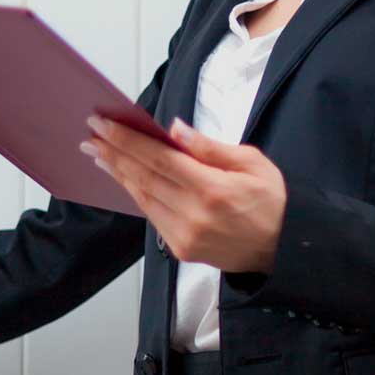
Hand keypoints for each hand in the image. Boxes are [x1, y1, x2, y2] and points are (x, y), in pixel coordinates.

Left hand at [82, 118, 287, 272]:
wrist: (284, 249)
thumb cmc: (272, 201)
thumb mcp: (252, 162)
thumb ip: (209, 147)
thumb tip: (175, 130)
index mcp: (213, 189)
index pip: (159, 158)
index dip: (127, 140)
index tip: (103, 124)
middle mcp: (194, 215)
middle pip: (143, 176)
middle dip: (114, 152)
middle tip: (91, 134)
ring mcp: (185, 235)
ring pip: (142, 197)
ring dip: (118, 172)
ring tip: (99, 153)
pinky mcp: (181, 249)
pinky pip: (152, 215)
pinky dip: (135, 193)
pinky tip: (125, 177)